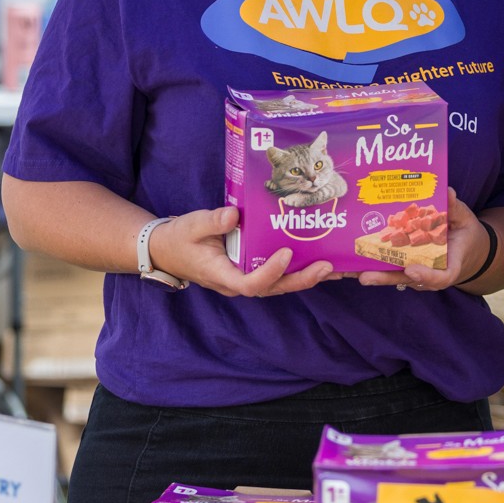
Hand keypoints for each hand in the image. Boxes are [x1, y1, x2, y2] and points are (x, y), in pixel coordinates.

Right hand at [149, 207, 332, 297]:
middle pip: (274, 288)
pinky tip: (320, 258)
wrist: (169, 249)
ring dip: (306, 276)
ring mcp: (246, 277)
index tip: (286, 253)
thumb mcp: (191, 226)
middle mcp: (238, 282)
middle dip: (301, 279)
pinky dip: (298, 269)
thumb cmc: (180, 238)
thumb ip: (212, 222)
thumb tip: (234, 214)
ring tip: (334, 266)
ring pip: (280, 284)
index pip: (250, 284)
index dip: (271, 272)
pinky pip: (278, 274)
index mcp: (222, 275)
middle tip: (327, 267)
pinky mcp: (252, 269)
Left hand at [356, 188, 487, 292]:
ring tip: (346, 271)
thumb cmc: (465, 234)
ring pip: (391, 275)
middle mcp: (428, 272)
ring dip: (369, 273)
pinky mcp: (404, 265)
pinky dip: (368, 265)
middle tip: (364, 277)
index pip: (440, 278)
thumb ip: (456, 209)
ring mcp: (414, 271)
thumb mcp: (465, 220)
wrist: (466, 248)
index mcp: (449, 265)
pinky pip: (386, 267)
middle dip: (384, 278)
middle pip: (406, 279)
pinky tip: (347, 263)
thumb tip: (448, 193)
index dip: (426, 276)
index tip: (412, 270)